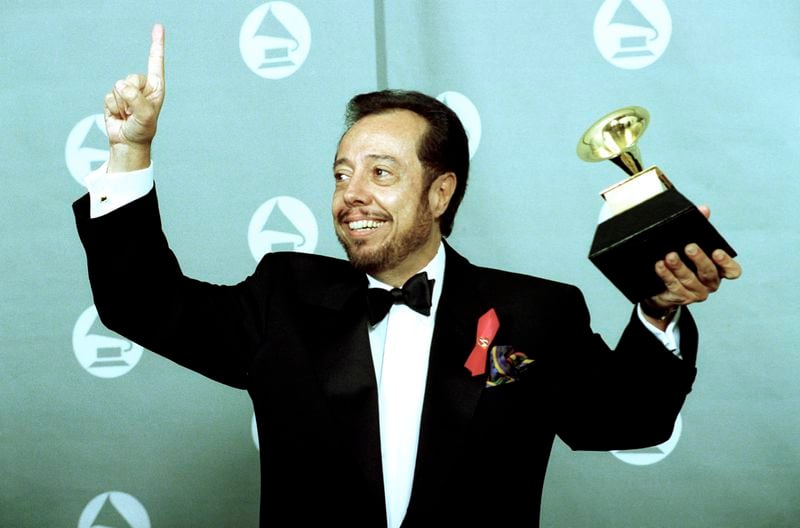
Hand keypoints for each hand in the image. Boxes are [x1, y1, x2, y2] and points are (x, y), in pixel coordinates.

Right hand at [103, 24, 165, 170]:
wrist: (128, 142)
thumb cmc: (142, 130)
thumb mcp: (146, 116)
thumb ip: (136, 100)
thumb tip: (122, 86)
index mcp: (156, 87)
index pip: (155, 62)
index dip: (156, 44)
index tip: (158, 27)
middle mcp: (142, 86)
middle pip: (131, 78)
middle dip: (131, 96)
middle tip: (135, 111)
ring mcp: (127, 91)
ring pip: (118, 87)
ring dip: (122, 105)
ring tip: (128, 115)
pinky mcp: (114, 97)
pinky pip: (108, 97)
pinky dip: (113, 108)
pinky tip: (119, 115)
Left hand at [644, 206, 741, 323]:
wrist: (661, 288)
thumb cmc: (682, 261)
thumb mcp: (691, 242)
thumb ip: (699, 227)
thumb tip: (704, 209)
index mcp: (718, 270)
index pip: (732, 271)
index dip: (726, 262)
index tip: (717, 252)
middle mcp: (711, 283)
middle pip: (709, 274)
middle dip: (699, 260)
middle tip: (689, 247)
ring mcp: (697, 293)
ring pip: (690, 281)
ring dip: (679, 268)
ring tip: (670, 256)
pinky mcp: (681, 298)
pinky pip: (674, 287)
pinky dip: (667, 275)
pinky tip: (660, 266)